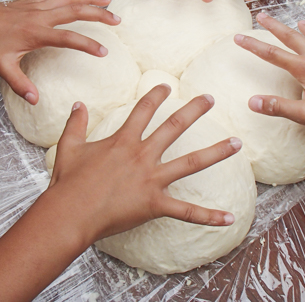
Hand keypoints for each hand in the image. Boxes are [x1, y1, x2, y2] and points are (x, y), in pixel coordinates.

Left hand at [0, 0, 118, 104]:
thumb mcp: (2, 66)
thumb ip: (21, 84)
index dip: (88, 44)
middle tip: (116, 19)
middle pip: (76, 11)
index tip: (103, 51)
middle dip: (99, 14)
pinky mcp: (29, 0)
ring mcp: (35, 5)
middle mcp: (39, 16)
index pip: (69, 38)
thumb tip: (35, 100)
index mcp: (36, 33)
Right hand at [49, 84, 239, 240]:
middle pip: (174, 126)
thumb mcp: (68, 147)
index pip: (144, 109)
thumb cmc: (68, 182)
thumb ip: (75, 124)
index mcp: (123, 140)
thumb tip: (77, 105)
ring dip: (216, 152)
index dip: (156, 95)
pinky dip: (209, 216)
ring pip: (191, 163)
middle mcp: (142, 155)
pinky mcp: (154, 204)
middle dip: (194, 110)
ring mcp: (151, 179)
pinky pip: (187, 212)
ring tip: (237, 143)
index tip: (166, 86)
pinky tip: (228, 218)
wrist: (69, 213)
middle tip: (210, 98)